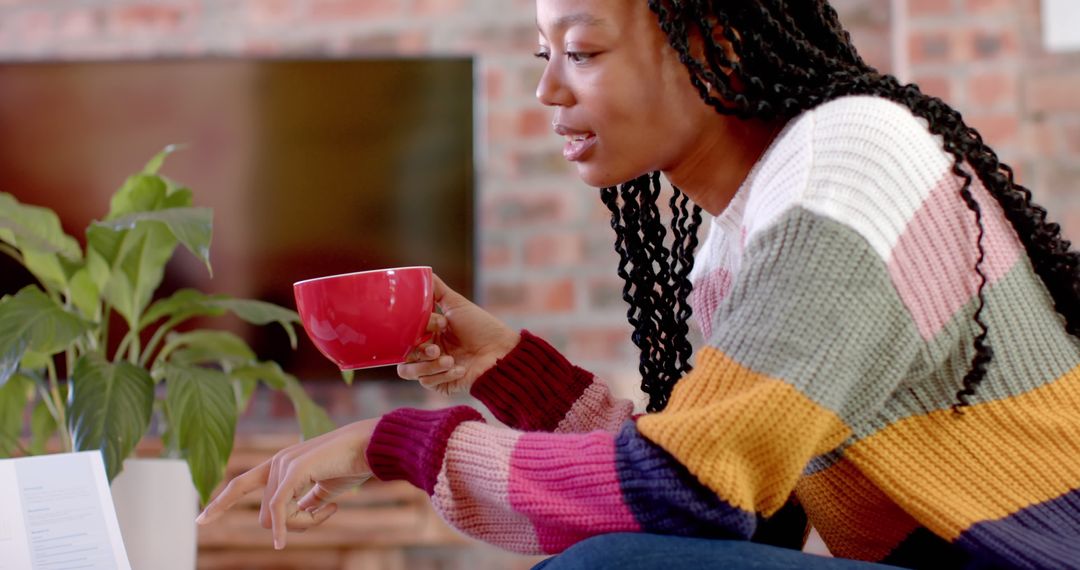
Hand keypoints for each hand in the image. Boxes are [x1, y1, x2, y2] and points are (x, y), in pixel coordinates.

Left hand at [195, 417, 378, 549]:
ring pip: (275, 516)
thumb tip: (295, 518)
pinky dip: (281, 528)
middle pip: (267, 516)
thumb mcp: (325, 489)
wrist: (372, 446)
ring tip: (333, 506)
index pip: (241, 484)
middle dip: (295, 525)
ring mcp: (284, 464)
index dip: (221, 503)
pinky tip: (281, 543)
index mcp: (281, 465)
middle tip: (327, 512)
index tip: (200, 520)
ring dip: (304, 523)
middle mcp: (277, 462)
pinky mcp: (295, 470)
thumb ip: (307, 501)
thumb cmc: (353, 464)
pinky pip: (279, 509)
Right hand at [397, 274, 519, 394]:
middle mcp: (428, 352)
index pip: (405, 335)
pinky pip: (428, 383)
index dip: (415, 330)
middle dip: (419, 352)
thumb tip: (423, 272)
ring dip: (428, 365)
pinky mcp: (442, 385)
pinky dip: (443, 375)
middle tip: (436, 348)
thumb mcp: (456, 304)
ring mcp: (434, 369)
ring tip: (449, 360)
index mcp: (428, 334)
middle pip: (403, 356)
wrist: (502, 351)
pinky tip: (460, 369)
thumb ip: (437, 290)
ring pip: (410, 372)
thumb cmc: (482, 327)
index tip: (439, 324)